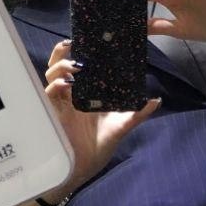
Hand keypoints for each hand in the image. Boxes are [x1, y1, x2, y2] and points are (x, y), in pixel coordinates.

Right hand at [42, 39, 160, 194]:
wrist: (88, 165)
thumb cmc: (102, 144)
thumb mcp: (123, 125)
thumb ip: (138, 113)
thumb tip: (156, 100)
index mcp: (83, 93)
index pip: (76, 67)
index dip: (76, 52)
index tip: (85, 40)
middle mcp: (69, 94)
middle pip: (58, 66)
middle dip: (61, 52)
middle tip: (72, 43)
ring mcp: (59, 103)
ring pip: (51, 76)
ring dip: (60, 66)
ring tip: (75, 65)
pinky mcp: (53, 113)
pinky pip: (48, 94)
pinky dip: (55, 86)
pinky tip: (67, 84)